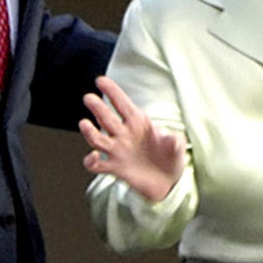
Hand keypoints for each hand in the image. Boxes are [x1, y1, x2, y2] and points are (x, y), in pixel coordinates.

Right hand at [79, 75, 185, 201]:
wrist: (168, 182)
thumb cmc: (171, 158)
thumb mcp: (178, 148)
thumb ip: (174, 142)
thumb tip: (170, 138)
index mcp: (138, 122)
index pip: (122, 103)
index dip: (112, 91)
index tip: (101, 81)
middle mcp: (124, 134)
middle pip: (106, 118)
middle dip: (97, 107)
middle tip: (89, 98)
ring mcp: (117, 151)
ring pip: (97, 139)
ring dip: (89, 131)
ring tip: (84, 124)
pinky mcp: (114, 168)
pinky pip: (96, 165)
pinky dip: (91, 161)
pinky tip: (93, 156)